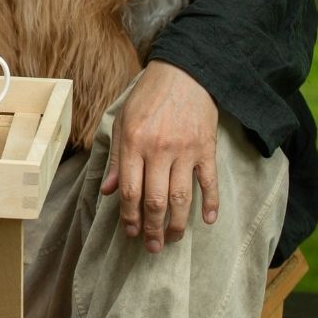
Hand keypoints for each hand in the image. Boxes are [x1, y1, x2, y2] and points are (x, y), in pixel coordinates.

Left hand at [100, 61, 218, 253]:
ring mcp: (185, 150)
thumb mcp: (123, 121)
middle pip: (155, 201)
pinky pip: (209, 182)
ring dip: (177, 224)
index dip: (130, 217)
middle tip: (152, 247)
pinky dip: (210, 203)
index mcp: (134, 143)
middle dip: (152, 229)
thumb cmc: (148, 96)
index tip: (130, 233)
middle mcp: (158, 150)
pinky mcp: (206, 148)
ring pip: (181, 198)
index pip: (130, 191)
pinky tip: (208, 221)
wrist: (184, 71)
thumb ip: (117, 158)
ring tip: (173, 239)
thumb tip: (107, 191)